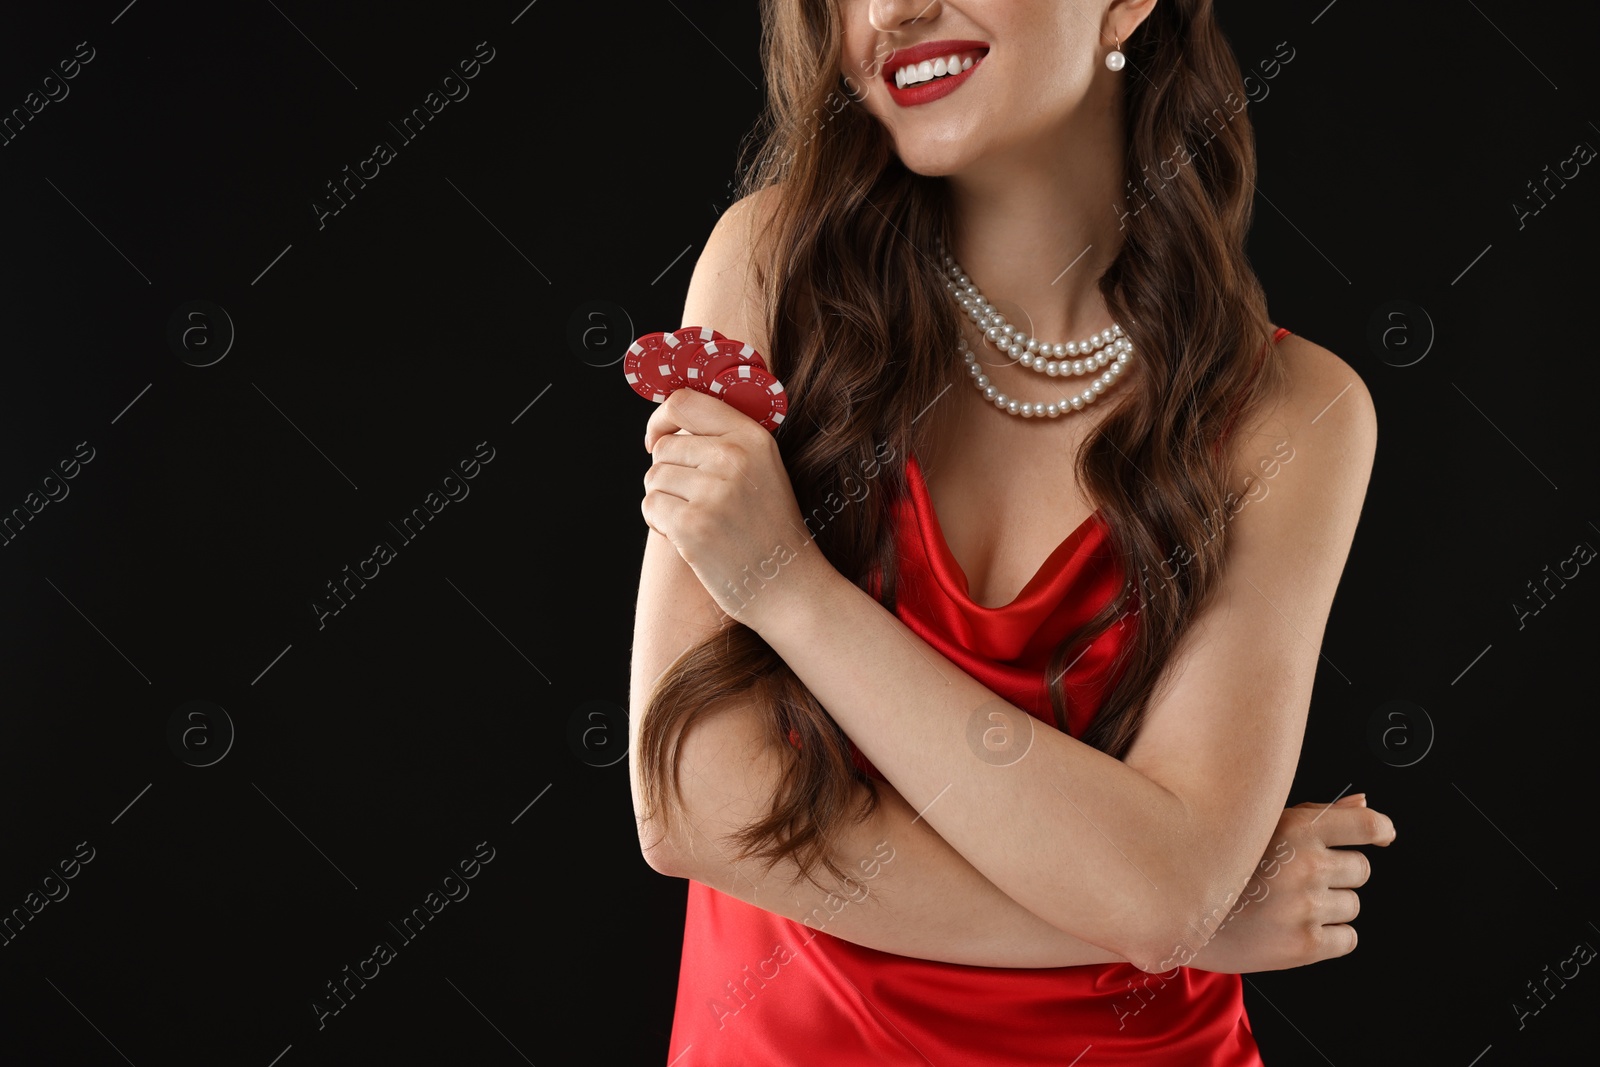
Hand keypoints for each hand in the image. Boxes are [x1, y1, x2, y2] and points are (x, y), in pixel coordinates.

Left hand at [641, 387, 823, 632]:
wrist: (788, 586)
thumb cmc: (769, 530)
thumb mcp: (764, 470)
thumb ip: (724, 441)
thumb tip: (665, 428)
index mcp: (753, 437)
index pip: (685, 402)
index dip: (660, 419)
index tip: (657, 439)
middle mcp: (734, 458)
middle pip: (663, 447)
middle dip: (667, 474)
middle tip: (694, 501)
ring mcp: (713, 491)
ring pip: (653, 477)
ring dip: (663, 500)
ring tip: (696, 520)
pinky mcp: (693, 524)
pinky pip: (650, 506)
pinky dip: (659, 523)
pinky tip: (688, 537)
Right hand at [1178, 793, 1396, 973]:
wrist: (1174, 911)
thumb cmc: (1215, 865)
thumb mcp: (1259, 826)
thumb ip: (1316, 815)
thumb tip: (1364, 805)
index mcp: (1295, 828)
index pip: (1365, 825)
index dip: (1380, 830)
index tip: (1382, 835)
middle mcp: (1305, 865)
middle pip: (1361, 870)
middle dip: (1341, 875)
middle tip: (1304, 880)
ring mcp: (1306, 906)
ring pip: (1353, 906)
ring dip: (1331, 907)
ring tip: (1289, 905)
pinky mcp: (1304, 945)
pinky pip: (1347, 939)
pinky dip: (1329, 936)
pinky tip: (1295, 927)